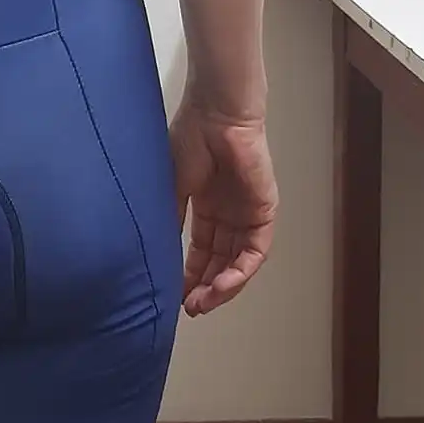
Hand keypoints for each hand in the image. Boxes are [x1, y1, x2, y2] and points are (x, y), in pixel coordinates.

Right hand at [170, 95, 276, 317]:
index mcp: (206, 205)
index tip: (174, 295)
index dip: (188, 274)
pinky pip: (254, 251)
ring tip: (201, 303)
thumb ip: (171, 221)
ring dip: (221, 286)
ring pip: (237, 262)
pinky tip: (221, 286)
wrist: (214, 114)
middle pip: (219, 261)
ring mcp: (247, 213)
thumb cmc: (190, 139)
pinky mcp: (264, 211)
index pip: (200, 250)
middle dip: (204, 287)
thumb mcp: (171, 187)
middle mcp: (228, 213)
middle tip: (189, 308)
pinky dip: (239, 272)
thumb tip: (159, 256)